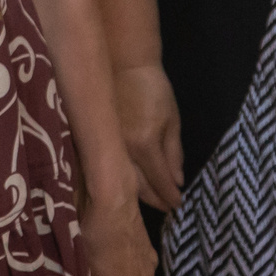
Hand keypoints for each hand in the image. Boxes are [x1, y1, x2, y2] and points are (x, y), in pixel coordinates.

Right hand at [113, 66, 183, 211]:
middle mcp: (124, 151)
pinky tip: (130, 186)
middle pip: (140, 187)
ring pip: (124, 181)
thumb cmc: (152, 89)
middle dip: (156, 200)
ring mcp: (108, 148)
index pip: (160, 180)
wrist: (122, 66)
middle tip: (167, 209)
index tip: (178, 205)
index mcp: (145, 144)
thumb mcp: (171, 119)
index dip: (170, 196)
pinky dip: (123, 180)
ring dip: (139, 195)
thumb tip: (178, 181)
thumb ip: (174, 153)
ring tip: (152, 202)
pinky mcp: (96, 143)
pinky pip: (112, 169)